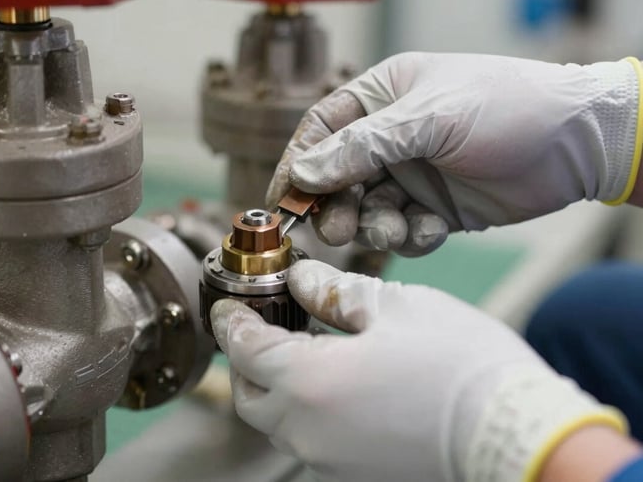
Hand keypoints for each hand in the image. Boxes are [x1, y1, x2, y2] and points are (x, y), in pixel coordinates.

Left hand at [210, 260, 625, 481]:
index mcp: (308, 382)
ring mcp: (329, 459)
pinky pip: (308, 439)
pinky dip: (303, 409)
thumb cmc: (457, 361)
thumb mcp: (394, 307)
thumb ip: (334, 292)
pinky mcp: (354, 472)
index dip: (232, 321)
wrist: (515, 431)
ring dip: (273, 386)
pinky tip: (329, 382)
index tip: (228, 305)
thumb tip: (300, 280)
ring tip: (297, 350)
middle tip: (261, 326)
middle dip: (246, 359)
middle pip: (250, 395)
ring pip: (276, 422)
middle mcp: (307, 430)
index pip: (245, 349)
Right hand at [267, 53, 641, 255]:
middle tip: (335, 229)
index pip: (322, 130)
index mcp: (383, 97)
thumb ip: (363, 147)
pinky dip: (411, 237)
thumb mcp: (429, 118)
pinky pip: (403, 231)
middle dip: (335, 205)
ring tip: (396, 226)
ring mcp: (413, 174)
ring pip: (367, 210)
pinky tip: (433, 229)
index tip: (282, 201)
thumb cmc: (506, 107)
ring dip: (374, 225)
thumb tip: (303, 172)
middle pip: (337, 178)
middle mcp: (392, 137)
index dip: (298, 165)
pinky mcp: (436, 209)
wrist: (578, 143)